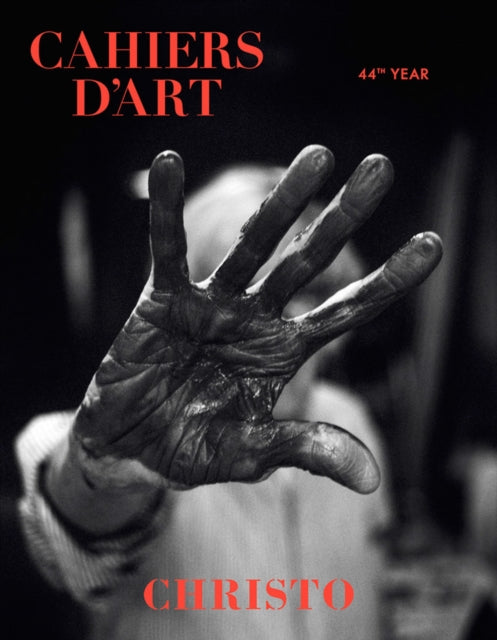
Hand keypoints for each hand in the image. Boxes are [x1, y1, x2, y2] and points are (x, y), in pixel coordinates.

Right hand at [71, 145, 441, 494]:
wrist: (132, 447)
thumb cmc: (194, 449)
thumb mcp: (252, 453)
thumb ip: (305, 449)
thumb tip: (372, 480)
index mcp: (283, 352)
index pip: (345, 312)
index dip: (388, 281)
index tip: (431, 244)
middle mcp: (255, 319)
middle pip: (308, 261)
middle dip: (343, 217)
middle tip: (380, 168)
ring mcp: (212, 303)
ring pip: (252, 244)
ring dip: (283, 201)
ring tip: (318, 156)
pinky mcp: (164, 299)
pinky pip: (166, 248)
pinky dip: (165, 210)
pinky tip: (170, 162)